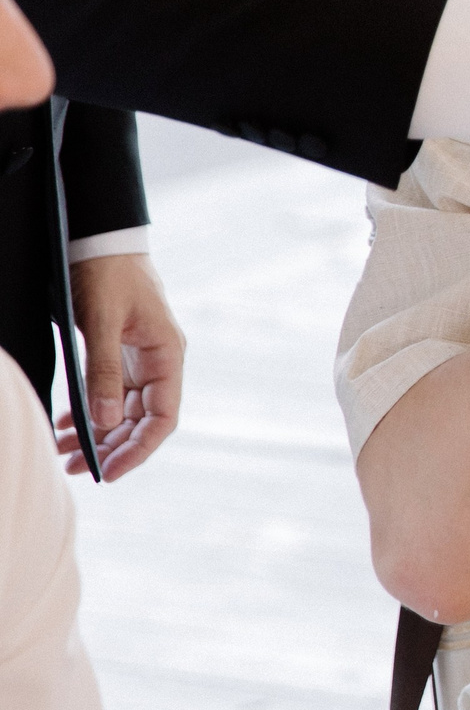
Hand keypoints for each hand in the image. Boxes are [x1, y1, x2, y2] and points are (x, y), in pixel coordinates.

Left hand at [52, 253, 183, 479]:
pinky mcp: (119, 353)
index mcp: (166, 354)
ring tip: (63, 453)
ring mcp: (138, 358)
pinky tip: (65, 425)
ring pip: (123, 410)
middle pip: (142, 420)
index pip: (163, 417)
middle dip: (112, 447)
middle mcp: (158, 361)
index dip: (139, 449)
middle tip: (74, 467)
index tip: (109, 472)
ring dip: (97, 434)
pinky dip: (89, 413)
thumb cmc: (106, 273)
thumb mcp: (101, 321)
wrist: (99, 238)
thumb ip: (102, 373)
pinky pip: (109, 394)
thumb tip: (104, 424)